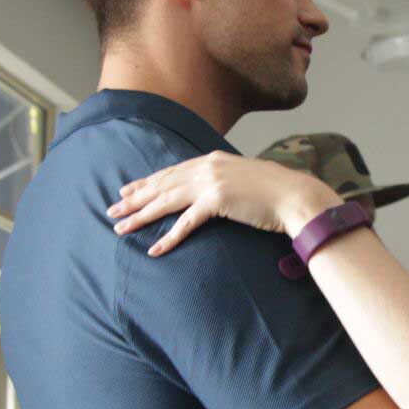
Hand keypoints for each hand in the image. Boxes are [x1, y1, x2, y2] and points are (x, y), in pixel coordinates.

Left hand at [107, 151, 341, 255]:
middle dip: (134, 199)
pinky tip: (153, 249)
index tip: (127, 191)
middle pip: (162, 185)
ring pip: (166, 201)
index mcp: (212, 159)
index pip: (171, 171)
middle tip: (112, 210)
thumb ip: (225, 181)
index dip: (146, 183)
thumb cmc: (277, 192)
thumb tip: (213, 193)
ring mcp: (211, 182)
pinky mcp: (218, 201)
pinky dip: (168, 237)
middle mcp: (207, 167)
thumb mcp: (246, 178)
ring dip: (140, 217)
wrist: (296, 196)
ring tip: (120, 228)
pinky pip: (186, 222)